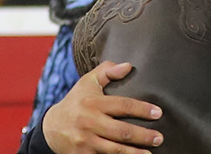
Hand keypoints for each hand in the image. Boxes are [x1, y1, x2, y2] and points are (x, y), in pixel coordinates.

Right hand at [41, 62, 162, 152]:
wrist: (51, 128)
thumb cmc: (75, 102)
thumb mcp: (87, 82)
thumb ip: (107, 72)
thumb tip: (128, 66)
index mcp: (93, 102)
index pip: (122, 105)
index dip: (142, 109)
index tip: (158, 113)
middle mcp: (89, 122)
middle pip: (122, 131)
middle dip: (143, 135)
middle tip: (159, 137)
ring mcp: (86, 141)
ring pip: (115, 150)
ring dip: (135, 153)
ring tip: (150, 153)